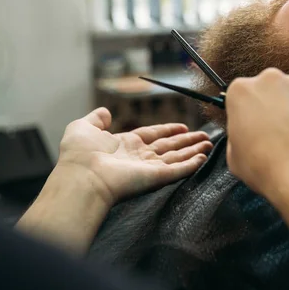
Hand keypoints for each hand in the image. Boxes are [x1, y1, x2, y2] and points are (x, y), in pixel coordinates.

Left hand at [55, 107, 212, 206]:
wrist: (81, 176)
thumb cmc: (78, 155)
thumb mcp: (83, 127)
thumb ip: (96, 118)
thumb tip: (105, 112)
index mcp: (124, 145)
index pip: (151, 136)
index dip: (167, 130)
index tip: (182, 127)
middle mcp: (138, 157)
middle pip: (168, 147)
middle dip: (187, 142)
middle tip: (204, 137)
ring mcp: (147, 168)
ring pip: (176, 157)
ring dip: (193, 151)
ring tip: (210, 145)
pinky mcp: (155, 177)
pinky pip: (177, 170)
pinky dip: (190, 165)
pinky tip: (203, 158)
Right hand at [225, 68, 288, 198]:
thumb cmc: (268, 169)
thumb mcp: (233, 156)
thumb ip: (237, 133)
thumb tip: (247, 132)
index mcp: (241, 90)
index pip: (243, 95)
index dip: (249, 113)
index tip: (256, 126)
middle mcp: (270, 78)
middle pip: (271, 87)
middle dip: (274, 104)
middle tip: (280, 131)